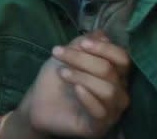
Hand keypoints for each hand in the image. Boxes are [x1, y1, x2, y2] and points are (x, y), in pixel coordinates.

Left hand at [5, 30, 129, 138]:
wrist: (38, 103)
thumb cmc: (56, 78)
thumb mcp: (66, 56)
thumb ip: (82, 44)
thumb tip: (101, 34)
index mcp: (115, 74)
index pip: (122, 59)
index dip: (105, 49)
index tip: (82, 43)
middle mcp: (118, 92)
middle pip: (111, 71)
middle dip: (82, 59)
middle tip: (58, 53)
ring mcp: (111, 111)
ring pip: (108, 91)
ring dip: (82, 77)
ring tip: (62, 72)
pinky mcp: (99, 126)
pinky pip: (101, 112)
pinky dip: (88, 98)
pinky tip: (76, 89)